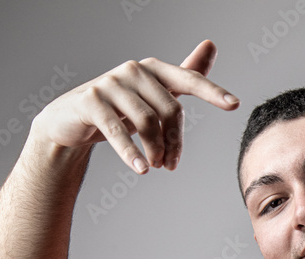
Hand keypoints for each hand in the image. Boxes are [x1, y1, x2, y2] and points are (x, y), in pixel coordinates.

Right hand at [29, 40, 239, 172]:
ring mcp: (110, 83)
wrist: (70, 122)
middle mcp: (133, 70)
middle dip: (175, 142)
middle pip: (170, 110)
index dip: (213, 92)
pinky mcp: (91, 100)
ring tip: (156, 167)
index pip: (189, 79)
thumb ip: (183, 75)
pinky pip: (119, 131)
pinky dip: (132, 153)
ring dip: (156, 151)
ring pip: (148, 122)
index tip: (234, 105)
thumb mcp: (153, 95)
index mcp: (153, 69)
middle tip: (171, 165)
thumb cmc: (118, 109)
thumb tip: (210, 45)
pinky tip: (141, 169)